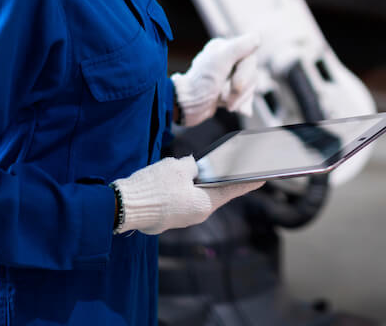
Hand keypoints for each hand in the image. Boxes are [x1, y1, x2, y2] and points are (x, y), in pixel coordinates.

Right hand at [111, 156, 262, 234]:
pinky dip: (180, 189)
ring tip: (194, 168)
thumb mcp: (178, 167)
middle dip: (215, 178)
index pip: (231, 190)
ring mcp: (180, 219)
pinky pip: (179, 201)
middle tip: (227, 166)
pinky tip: (174, 179)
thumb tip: (193, 167)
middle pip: (211, 193)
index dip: (247, 182)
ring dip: (194, 183)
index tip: (262, 178)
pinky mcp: (166, 218)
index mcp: (204, 204)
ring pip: (193, 196)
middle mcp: (195, 215)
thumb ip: (192, 166)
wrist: (122, 207)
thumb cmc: (153, 187)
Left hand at [172, 34, 261, 126]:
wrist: (185, 107)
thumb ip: (239, 47)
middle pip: (251, 74)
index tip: (235, 86)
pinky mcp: (228, 92)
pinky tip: (242, 111)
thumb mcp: (220, 61)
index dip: (245, 74)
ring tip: (223, 103)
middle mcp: (227, 60)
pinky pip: (246, 97)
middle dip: (240, 90)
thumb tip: (257, 38)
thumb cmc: (200, 83)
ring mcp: (228, 77)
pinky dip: (243, 104)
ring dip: (239, 98)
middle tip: (224, 98)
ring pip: (249, 86)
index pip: (250, 58)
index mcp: (224, 48)